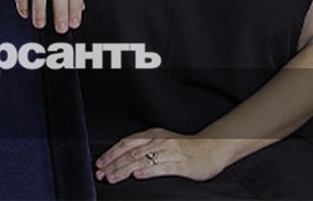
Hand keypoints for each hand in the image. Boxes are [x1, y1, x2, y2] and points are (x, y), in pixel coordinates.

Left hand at [95, 128, 228, 183]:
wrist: (212, 148)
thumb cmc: (187, 147)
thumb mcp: (163, 141)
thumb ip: (145, 148)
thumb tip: (123, 159)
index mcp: (153, 135)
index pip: (127, 142)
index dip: (112, 153)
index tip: (100, 162)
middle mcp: (159, 141)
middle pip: (131, 152)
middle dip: (114, 164)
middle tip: (101, 173)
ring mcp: (169, 152)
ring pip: (142, 160)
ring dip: (124, 169)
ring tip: (112, 177)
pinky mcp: (180, 164)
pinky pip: (161, 167)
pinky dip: (147, 171)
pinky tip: (137, 175)